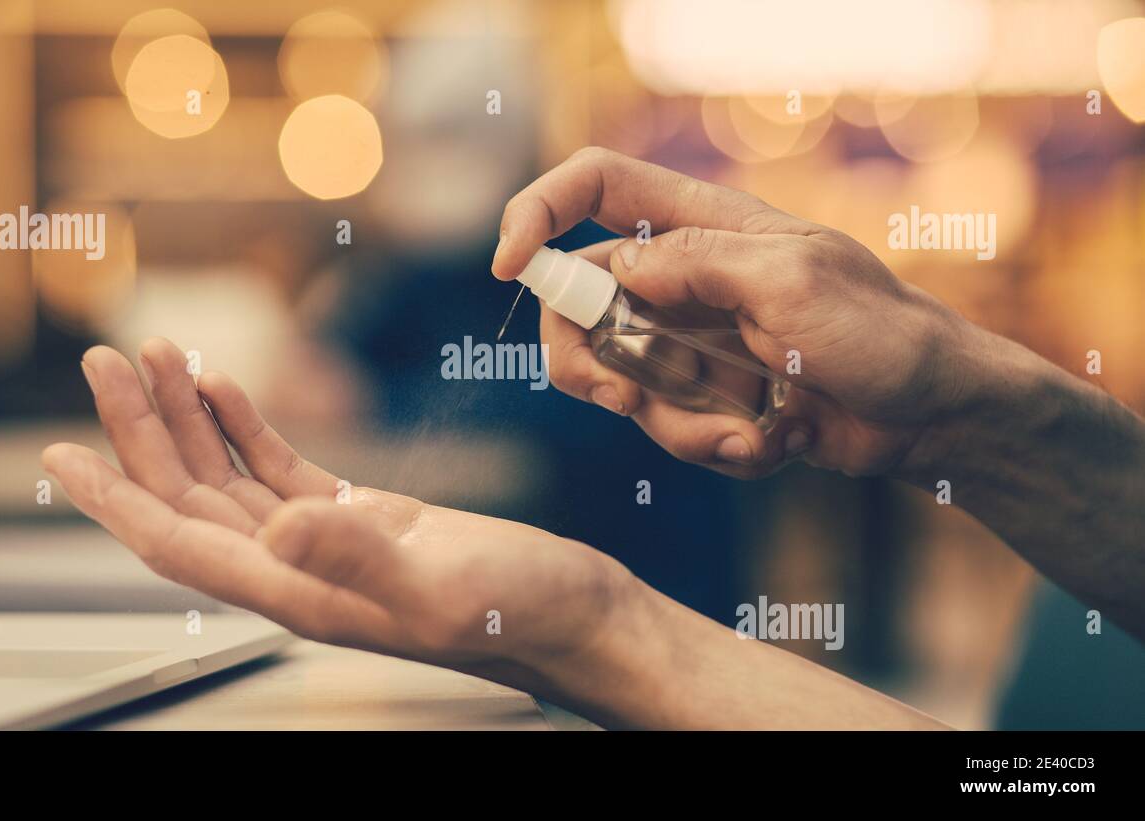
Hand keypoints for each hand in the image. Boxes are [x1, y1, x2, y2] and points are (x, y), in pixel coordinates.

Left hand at [42, 339, 638, 710]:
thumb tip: (275, 529)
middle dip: (140, 430)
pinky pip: (278, 468)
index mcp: (299, 594)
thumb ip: (357, 557)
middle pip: (191, 498)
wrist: (571, 609)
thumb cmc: (519, 611)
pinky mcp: (360, 518)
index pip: (179, 544)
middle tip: (103, 360)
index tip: (59, 455)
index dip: (115, 499)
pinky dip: (245, 425)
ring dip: (186, 419)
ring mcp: (325, 544)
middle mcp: (297, 571)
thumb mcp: (440, 583)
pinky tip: (225, 389)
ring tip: (153, 357)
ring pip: (229, 478)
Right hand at [493, 147, 973, 478]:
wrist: (931, 417)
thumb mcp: (792, 282)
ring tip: (753, 432)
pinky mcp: (705, 397)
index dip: (537, 213)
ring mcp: (690, 340)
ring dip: (675, 421)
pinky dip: (712, 447)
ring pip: (619, 378)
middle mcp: (684, 278)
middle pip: (579, 301)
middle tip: (624, 400)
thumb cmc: (882, 334)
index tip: (508, 269)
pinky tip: (773, 444)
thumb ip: (696, 264)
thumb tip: (616, 267)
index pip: (595, 186)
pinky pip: (666, 426)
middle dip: (590, 360)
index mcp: (703, 226)